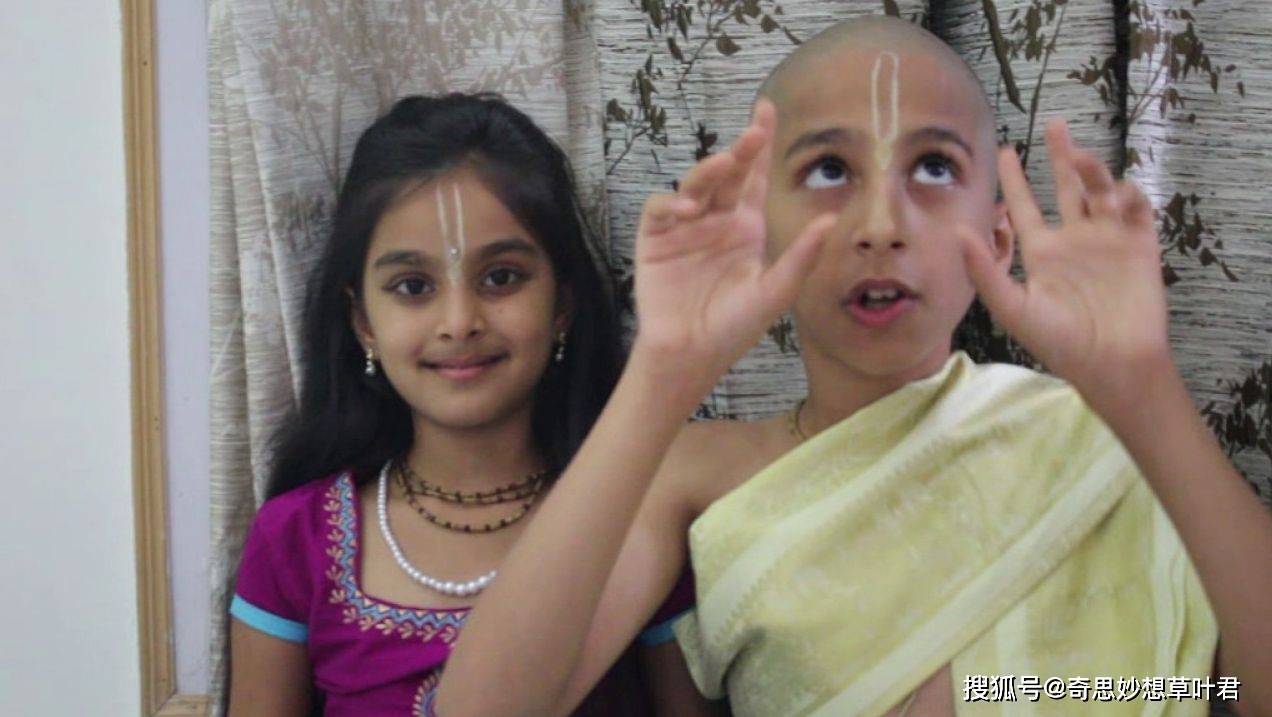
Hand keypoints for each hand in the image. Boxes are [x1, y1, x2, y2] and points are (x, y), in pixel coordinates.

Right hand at [630, 99, 834, 387]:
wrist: (692, 355)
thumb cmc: (733, 327)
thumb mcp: (775, 292)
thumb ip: (801, 256)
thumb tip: (832, 219)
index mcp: (745, 226)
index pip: (753, 176)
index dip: (759, 143)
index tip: (765, 110)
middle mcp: (715, 219)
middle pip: (726, 173)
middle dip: (739, 150)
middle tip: (752, 133)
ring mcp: (683, 228)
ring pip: (694, 184)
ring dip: (707, 172)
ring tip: (722, 165)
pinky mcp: (654, 240)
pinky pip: (659, 209)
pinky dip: (670, 203)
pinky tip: (687, 209)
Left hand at [960, 118, 1172, 401]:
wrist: (1111, 363)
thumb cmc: (1059, 342)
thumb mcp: (1012, 308)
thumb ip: (984, 271)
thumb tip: (957, 232)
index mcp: (1042, 252)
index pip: (1024, 207)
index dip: (1015, 179)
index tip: (1007, 150)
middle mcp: (1074, 240)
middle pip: (1066, 187)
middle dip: (1061, 155)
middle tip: (1054, 124)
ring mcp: (1107, 241)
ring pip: (1100, 190)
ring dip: (1092, 170)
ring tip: (1078, 157)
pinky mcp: (1139, 246)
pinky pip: (1136, 208)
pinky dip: (1128, 193)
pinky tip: (1115, 195)